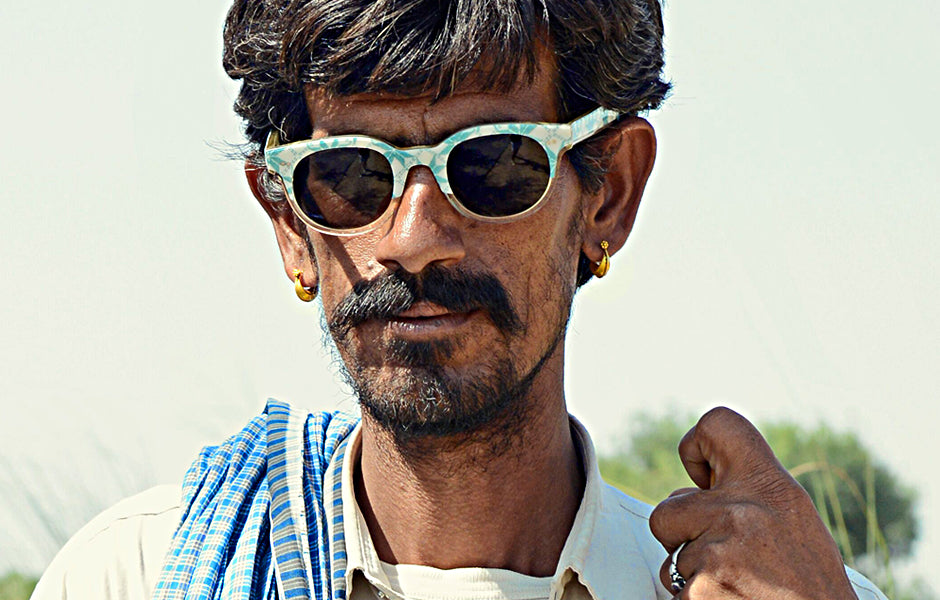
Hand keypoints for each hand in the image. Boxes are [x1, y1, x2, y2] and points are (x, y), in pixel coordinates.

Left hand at [648, 407, 857, 599]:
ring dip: (695, 574)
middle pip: (668, 508)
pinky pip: (676, 590)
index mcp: (769, 485)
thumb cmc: (809, 580)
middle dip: (683, 534)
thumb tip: (691, 491)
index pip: (717, 424)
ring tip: (740, 586)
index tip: (704, 481)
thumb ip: (746, 494)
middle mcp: (739, 511)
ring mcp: (715, 553)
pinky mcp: (699, 591)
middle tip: (727, 557)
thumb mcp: (792, 517)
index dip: (695, 447)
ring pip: (671, 557)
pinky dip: (696, 599)